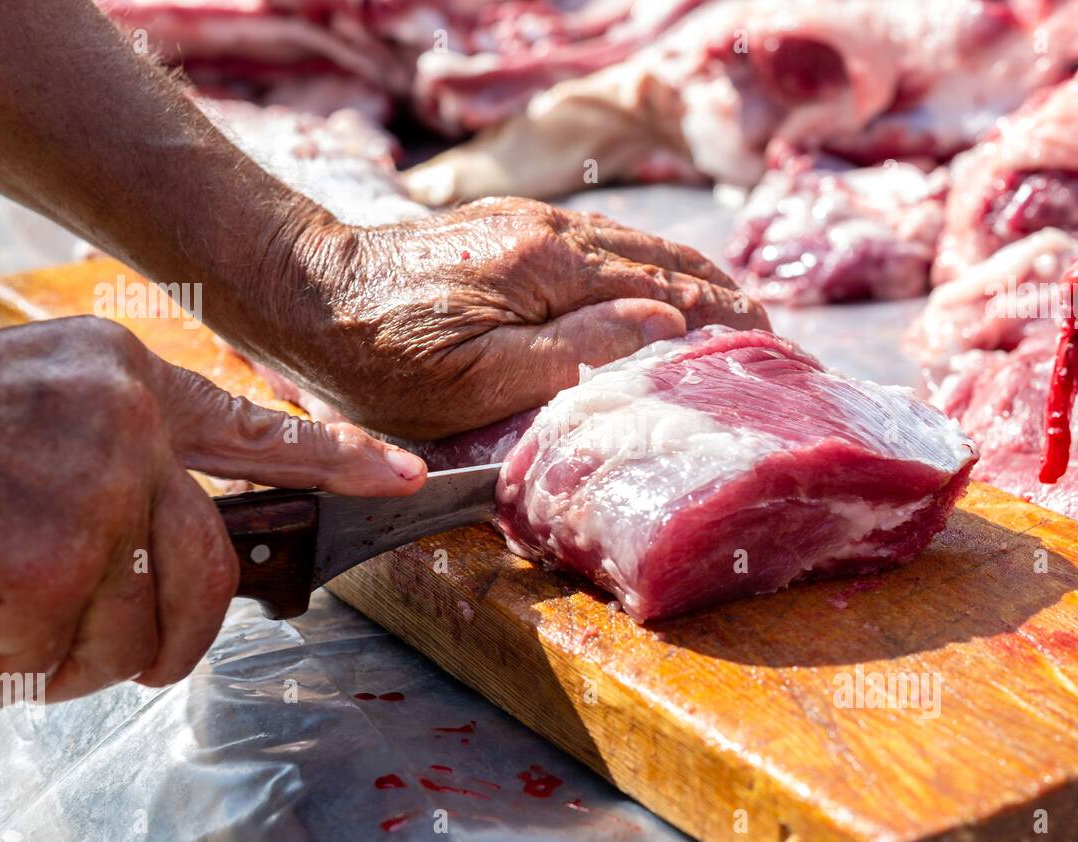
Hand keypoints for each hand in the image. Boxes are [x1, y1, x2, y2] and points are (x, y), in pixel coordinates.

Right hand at [0, 316, 424, 712]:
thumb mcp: (25, 415)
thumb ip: (112, 464)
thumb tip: (172, 547)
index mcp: (119, 376)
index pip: (255, 426)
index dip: (336, 459)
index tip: (402, 478)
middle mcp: (123, 420)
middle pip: (209, 565)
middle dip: (173, 632)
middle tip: (125, 655)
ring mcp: (92, 488)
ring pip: (136, 625)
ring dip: (64, 655)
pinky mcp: (48, 561)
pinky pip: (55, 657)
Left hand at [271, 197, 768, 439]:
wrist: (301, 291)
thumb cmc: (379, 354)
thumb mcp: (476, 379)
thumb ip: (576, 351)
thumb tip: (666, 324)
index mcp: (554, 267)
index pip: (670, 291)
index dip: (729, 322)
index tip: (776, 352)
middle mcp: (553, 233)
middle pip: (666, 259)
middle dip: (726, 298)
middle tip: (773, 342)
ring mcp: (530, 226)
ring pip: (637, 248)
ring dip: (693, 282)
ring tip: (734, 319)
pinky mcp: (507, 233)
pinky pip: (602, 249)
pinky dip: (649, 273)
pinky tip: (658, 296)